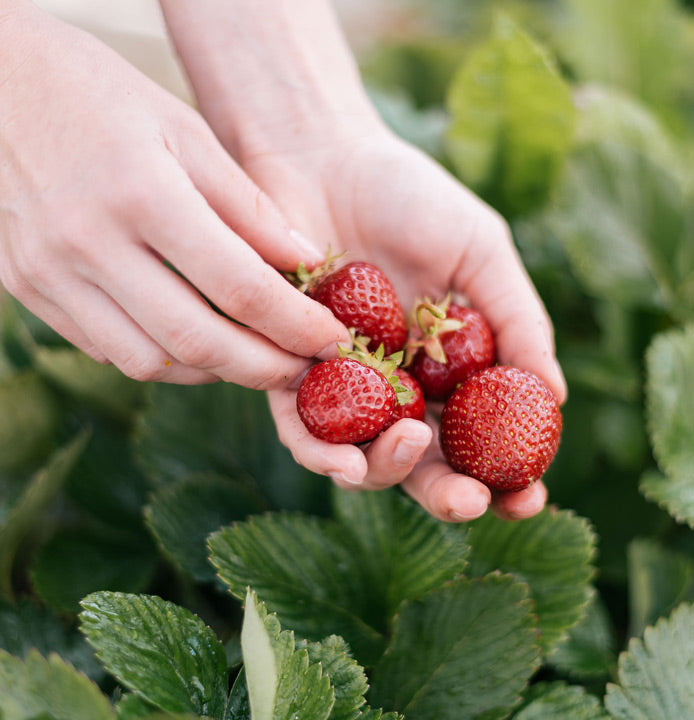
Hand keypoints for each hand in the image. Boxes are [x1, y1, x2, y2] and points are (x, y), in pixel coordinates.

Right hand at [0, 5, 347, 387]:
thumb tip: (308, 263)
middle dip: (264, 369)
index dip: (296, 324)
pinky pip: (107, 349)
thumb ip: (249, 206)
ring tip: (252, 356)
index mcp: (142, 194)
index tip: (333, 339)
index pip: (239, 288)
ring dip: (213, 372)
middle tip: (303, 370)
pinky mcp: (27, 288)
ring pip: (149, 362)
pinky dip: (161, 357)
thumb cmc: (101, 95)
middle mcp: (89, 244)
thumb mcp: (187, 131)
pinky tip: (191, 339)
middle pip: (196, 343)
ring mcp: (49, 273)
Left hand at [245, 125, 566, 521]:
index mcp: (445, 368)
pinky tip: (344, 458)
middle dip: (446, 495)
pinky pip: (299, 426)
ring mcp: (341, 384)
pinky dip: (320, 450)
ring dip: (385, 473)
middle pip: (420, 462)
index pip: (478, 439)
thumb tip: (553, 399)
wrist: (325, 157)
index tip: (529, 497)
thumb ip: (517, 321)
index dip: (505, 477)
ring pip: (359, 457)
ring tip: (407, 449)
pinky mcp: (284, 368)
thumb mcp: (481, 253)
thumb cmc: (411, 198)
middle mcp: (394, 386)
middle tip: (468, 503)